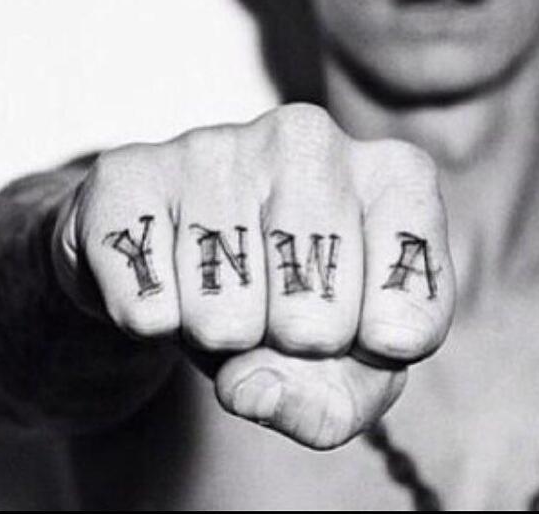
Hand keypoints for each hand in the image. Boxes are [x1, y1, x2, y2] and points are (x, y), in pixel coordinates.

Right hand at [52, 104, 455, 448]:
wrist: (181, 259)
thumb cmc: (282, 304)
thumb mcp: (342, 365)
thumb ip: (333, 402)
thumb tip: (255, 387)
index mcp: (391, 174)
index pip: (410, 320)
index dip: (371, 354)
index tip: (354, 326)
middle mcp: (308, 136)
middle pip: (317, 321)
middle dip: (285, 347)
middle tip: (269, 304)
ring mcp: (215, 144)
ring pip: (225, 319)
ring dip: (216, 335)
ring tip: (216, 285)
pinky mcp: (128, 173)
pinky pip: (147, 309)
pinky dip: (152, 323)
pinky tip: (163, 273)